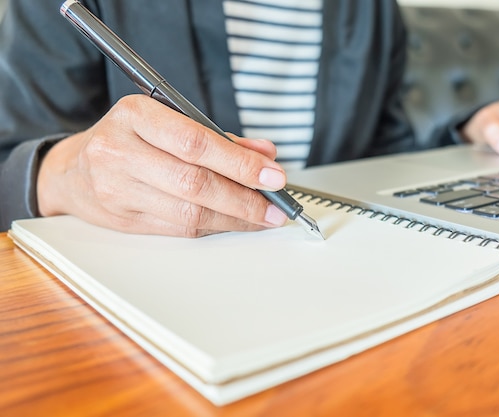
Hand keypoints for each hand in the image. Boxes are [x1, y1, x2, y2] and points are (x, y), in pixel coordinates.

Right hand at [36, 95, 288, 236]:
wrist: (72, 171)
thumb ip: (218, 137)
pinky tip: (234, 222)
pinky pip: (180, 230)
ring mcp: (118, 190)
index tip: (272, 176)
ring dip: (235, 219)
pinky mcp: (124, 221)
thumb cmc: (127, 139)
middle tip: (276, 206)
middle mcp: (120, 152)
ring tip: (263, 218)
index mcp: (135, 115)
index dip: (239, 163)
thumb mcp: (167, 121)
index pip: (195, 142)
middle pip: (195, 183)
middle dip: (244, 198)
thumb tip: (265, 155)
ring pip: (190, 213)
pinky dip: (214, 227)